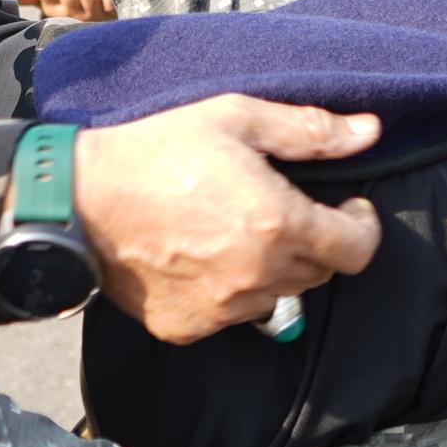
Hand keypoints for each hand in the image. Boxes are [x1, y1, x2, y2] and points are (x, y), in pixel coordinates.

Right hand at [71, 95, 382, 341]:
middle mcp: (256, 277)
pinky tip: (205, 254)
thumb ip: (309, 131)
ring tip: (237, 228)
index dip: (361, 226)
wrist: (78, 200)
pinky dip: (232, 289)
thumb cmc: (155, 152)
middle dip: (315, 240)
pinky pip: (233, 314)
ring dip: (274, 266)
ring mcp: (221, 309)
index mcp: (276, 225)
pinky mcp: (188, 326)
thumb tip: (368, 133)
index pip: (358, 250)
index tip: (347, 207)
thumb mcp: (235, 119)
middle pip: (321, 272)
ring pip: (279, 295)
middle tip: (282, 208)